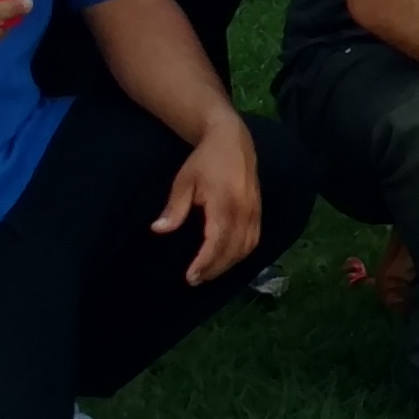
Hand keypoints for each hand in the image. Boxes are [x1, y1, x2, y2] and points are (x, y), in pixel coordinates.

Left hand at [151, 112, 264, 279]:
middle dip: (214, 268)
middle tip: (195, 279)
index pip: (217, 241)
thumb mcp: (184, 181)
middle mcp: (244, 210)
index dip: (205, 262)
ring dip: (228, 264)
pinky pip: (254, 239)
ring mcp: (255, 211)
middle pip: (233, 249)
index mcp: (225, 202)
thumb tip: (158, 230)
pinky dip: (241, 253)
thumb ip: (174, 207)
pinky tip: (227, 259)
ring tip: (209, 272)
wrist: (232, 139)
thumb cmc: (204, 160)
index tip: (190, 276)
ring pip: (246, 247)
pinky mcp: (259, 210)